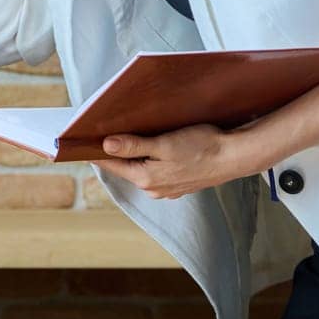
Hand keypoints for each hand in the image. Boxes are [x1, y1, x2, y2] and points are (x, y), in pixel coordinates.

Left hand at [91, 125, 266, 199]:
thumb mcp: (164, 144)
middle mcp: (153, 188)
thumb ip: (133, 146)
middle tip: (106, 129)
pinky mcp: (179, 183)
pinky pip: (156, 170)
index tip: (82, 139)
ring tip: (131, 134)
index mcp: (146, 179)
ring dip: (135, 153)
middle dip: (116, 149)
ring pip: (141, 168)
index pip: (111, 163)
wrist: (236, 156)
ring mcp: (167, 189)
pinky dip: (151, 158)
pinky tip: (156, 145)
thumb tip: (105, 145)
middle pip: (125, 166)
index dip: (96, 150)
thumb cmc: (202, 147)